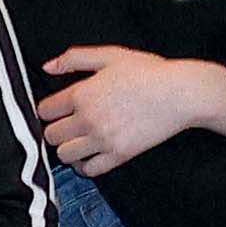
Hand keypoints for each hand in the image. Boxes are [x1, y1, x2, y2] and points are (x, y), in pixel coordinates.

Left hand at [33, 46, 225, 173]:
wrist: (181, 94)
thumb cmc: (149, 72)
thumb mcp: (110, 55)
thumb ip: (74, 58)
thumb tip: (48, 67)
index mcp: (83, 93)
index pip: (44, 110)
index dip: (48, 110)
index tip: (56, 110)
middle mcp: (89, 118)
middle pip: (50, 135)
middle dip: (55, 130)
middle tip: (65, 126)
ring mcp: (104, 139)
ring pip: (64, 155)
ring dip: (67, 149)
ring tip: (77, 141)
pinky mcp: (120, 155)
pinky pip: (89, 170)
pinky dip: (84, 166)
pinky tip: (89, 155)